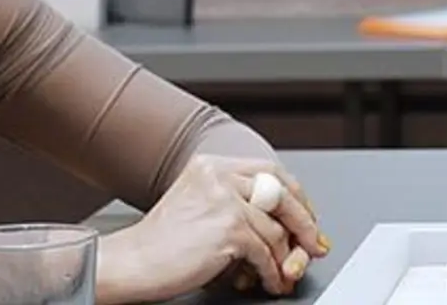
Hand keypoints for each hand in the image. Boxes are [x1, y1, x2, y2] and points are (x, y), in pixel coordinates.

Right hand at [97, 154, 328, 302]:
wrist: (132, 263)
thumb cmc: (161, 244)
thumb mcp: (199, 206)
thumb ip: (237, 204)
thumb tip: (284, 224)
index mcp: (212, 166)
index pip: (270, 172)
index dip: (295, 196)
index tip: (306, 216)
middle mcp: (219, 177)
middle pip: (282, 194)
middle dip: (304, 224)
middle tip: (314, 244)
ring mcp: (224, 201)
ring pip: (276, 230)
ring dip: (285, 257)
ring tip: (284, 273)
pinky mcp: (228, 229)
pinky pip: (266, 253)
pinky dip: (272, 271)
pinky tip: (270, 281)